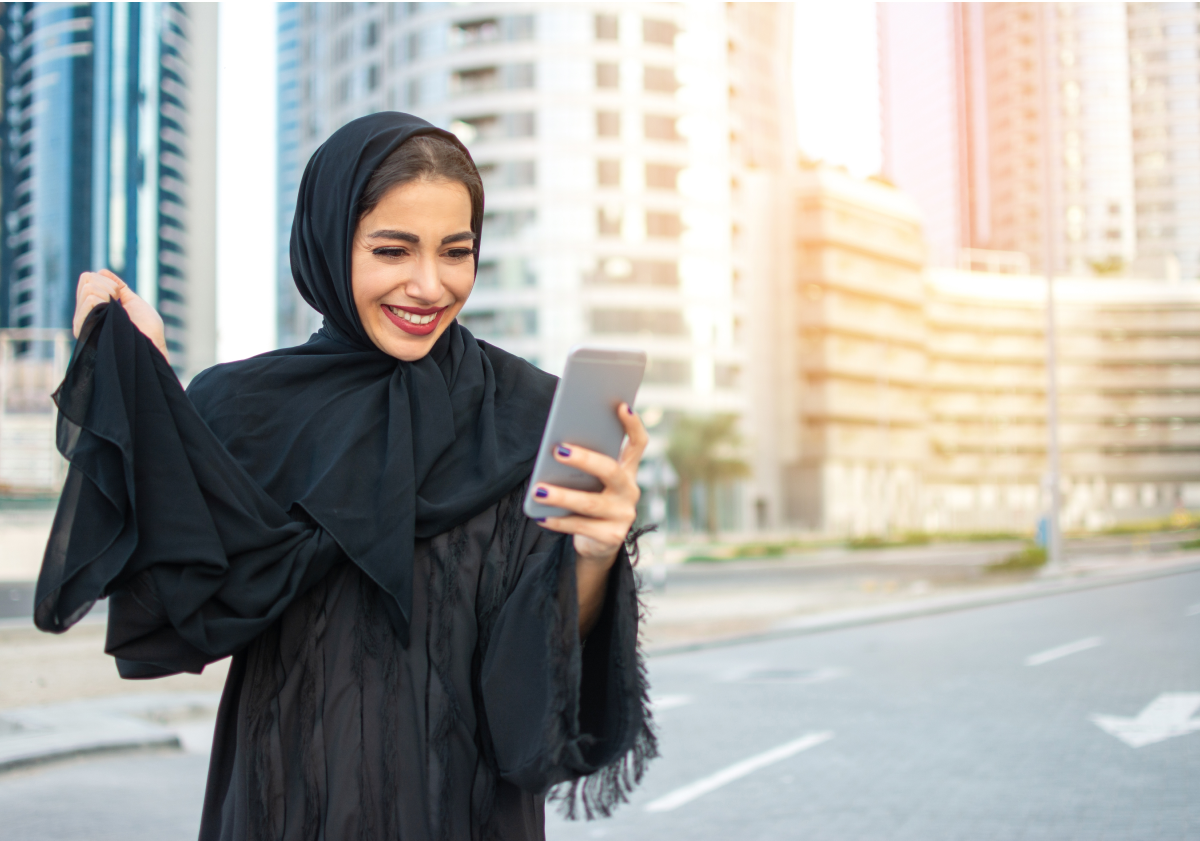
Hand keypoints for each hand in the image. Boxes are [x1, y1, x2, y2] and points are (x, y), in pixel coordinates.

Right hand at [74, 270, 168, 361]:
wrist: (152, 345)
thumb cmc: (147, 329)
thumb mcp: (133, 301)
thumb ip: (118, 286)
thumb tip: (102, 271)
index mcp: (95, 309)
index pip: (87, 280)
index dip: (108, 282)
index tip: (120, 296)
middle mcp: (85, 315)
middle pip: (86, 280)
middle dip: (109, 286)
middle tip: (120, 305)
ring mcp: (83, 321)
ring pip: (88, 288)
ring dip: (110, 294)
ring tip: (118, 313)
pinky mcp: (85, 328)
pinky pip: (90, 299)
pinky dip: (106, 300)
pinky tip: (112, 315)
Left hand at [533, 403, 647, 566]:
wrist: (597, 545)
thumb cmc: (588, 502)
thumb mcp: (589, 482)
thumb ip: (583, 466)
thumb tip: (557, 448)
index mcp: (627, 471)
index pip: (638, 444)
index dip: (633, 425)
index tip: (621, 405)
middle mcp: (630, 491)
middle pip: (610, 470)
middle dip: (584, 459)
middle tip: (558, 450)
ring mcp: (623, 515)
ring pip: (591, 502)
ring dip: (562, 495)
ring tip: (538, 489)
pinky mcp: (611, 537)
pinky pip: (580, 526)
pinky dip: (558, 520)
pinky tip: (540, 514)